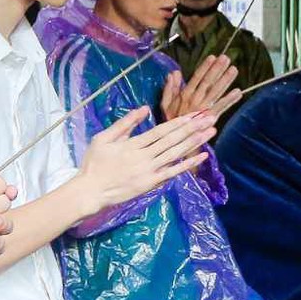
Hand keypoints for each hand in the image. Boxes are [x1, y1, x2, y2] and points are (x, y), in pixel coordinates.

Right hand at [79, 109, 217, 208]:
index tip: (194, 114)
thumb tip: (144, 108)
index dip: (179, 122)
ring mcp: (149, 170)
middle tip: (210, 117)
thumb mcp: (103, 138)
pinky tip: (202, 156)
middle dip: (193, 128)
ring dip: (195, 142)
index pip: (161, 130)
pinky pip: (173, 172)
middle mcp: (144, 156)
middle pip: (173, 139)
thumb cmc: (94, 163)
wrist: (90, 191)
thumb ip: (125, 123)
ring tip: (210, 131)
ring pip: (176, 153)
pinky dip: (188, 164)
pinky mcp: (151, 183)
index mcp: (133, 143)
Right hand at [162, 55, 241, 120]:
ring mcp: (204, 108)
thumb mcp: (166, 105)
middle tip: (226, 58)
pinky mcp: (211, 117)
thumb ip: (170, 88)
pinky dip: (230, 99)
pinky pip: (222, 107)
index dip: (205, 67)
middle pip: (208, 82)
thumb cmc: (173, 122)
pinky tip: (238, 92)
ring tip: (234, 70)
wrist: (178, 141)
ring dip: (226, 80)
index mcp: (185, 95)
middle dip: (217, 69)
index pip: (196, 78)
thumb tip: (173, 73)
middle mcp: (195, 100)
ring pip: (216, 92)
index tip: (212, 57)